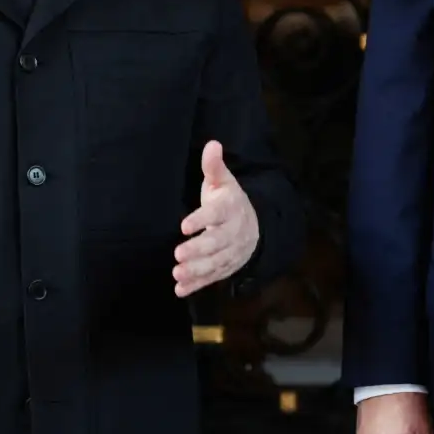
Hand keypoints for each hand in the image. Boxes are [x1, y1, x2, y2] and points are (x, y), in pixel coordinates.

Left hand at [174, 141, 259, 296]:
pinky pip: (212, 278)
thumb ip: (214, 166)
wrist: (255, 227)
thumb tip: (212, 144)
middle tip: (178, 254)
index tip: (184, 225)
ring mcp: (231, 252)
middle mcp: (233, 232)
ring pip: (215, 263)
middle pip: (217, 243)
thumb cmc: (229, 201)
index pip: (216, 214)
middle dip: (198, 250)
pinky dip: (197, 285)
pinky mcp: (225, 267)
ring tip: (177, 273)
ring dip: (196, 270)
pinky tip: (180, 290)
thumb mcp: (224, 182)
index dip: (201, 220)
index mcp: (230, 209)